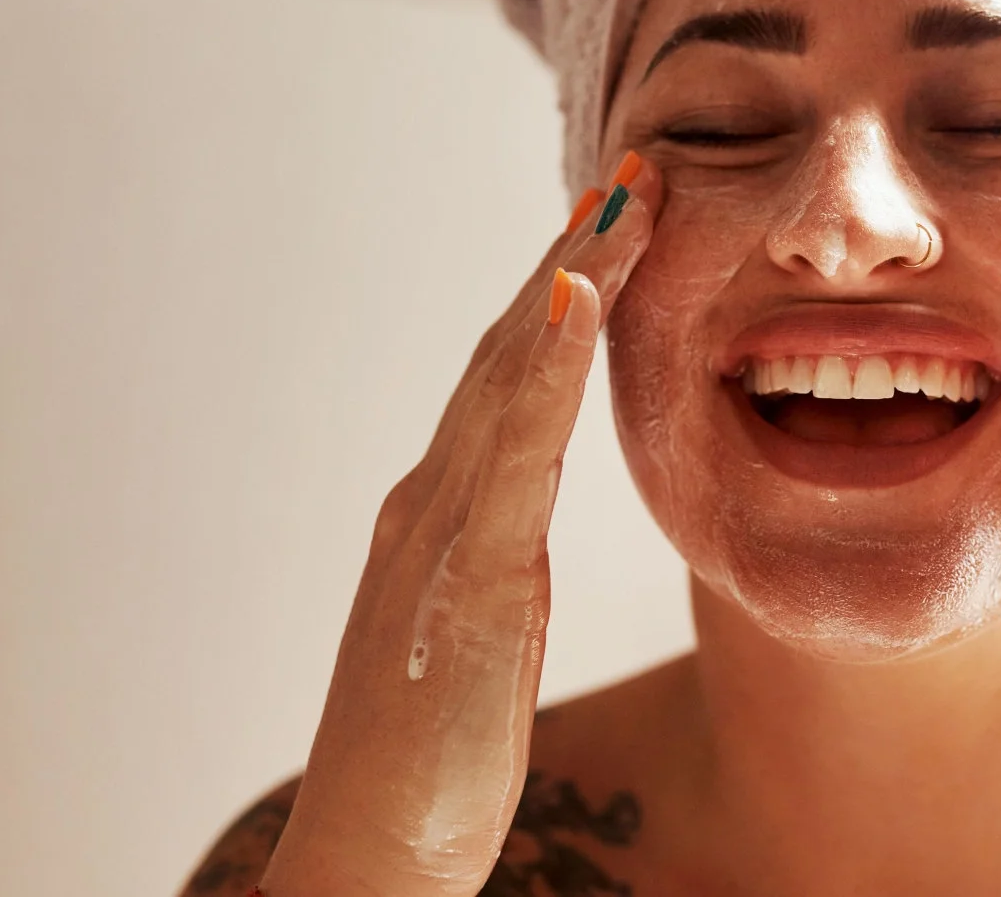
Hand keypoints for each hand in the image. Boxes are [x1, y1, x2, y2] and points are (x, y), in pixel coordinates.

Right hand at [261, 160, 663, 896]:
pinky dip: (541, 365)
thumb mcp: (476, 639)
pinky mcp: (467, 576)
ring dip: (567, 276)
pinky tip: (576, 297)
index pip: (510, 379)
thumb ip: (491, 571)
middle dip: (573, 255)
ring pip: (507, 376)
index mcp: (446, 515)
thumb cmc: (425, 761)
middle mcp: (434, 501)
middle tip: (632, 171)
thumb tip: (514, 537)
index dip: (562, 295)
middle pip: (509, 352)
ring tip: (621, 199)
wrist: (369, 852)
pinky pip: (513, 450)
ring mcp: (443, 531)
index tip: (614, 223)